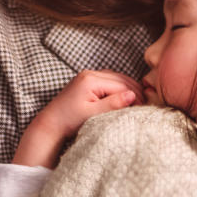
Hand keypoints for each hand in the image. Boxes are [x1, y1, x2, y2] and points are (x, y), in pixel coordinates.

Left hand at [13, 70, 141, 167]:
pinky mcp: (87, 80)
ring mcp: (88, 75)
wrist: (51, 123)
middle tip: (144, 105)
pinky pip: (109, 80)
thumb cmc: (70, 121)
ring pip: (116, 77)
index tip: (143, 109)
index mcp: (90, 80)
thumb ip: (113, 103)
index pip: (121, 85)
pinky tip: (125, 97)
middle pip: (120, 78)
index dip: (135, 97)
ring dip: (128, 88)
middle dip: (134, 91)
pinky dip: (119, 87)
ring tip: (137, 102)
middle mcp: (89, 73)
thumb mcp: (93, 114)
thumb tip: (132, 95)